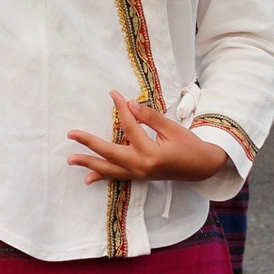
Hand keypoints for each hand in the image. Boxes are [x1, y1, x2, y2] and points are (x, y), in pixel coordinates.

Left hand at [67, 91, 229, 185]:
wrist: (202, 167)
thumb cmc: (189, 146)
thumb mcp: (171, 128)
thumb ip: (149, 117)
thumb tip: (129, 105)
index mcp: (150, 153)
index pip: (130, 127)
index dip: (121, 109)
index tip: (113, 94)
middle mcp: (140, 166)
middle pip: (109, 153)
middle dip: (89, 143)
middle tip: (72, 134)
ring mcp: (138, 174)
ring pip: (109, 169)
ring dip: (89, 163)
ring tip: (71, 159)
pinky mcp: (139, 176)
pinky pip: (116, 177)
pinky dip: (102, 177)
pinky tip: (87, 179)